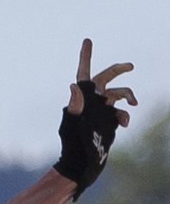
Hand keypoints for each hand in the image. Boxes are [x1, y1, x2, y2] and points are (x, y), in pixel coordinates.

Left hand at [54, 39, 136, 199]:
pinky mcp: (109, 121)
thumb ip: (74, 106)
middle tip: (131, 66)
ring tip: (132, 105)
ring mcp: (101, 110)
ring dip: (128, 95)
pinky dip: (125, 116)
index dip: (86, 56)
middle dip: (118, 69)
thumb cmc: (71, 145)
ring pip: (119, 93)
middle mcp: (91, 101)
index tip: (87, 40)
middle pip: (106, 77)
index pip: (83, 73)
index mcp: (80, 98)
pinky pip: (121, 113)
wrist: (80, 164)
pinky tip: (124, 123)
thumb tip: (74, 86)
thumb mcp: (70, 125)